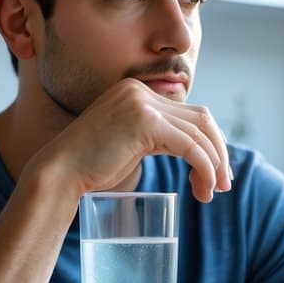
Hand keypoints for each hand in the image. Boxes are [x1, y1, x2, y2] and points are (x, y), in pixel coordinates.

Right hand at [31, 78, 232, 202]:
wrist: (58, 173)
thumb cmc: (89, 167)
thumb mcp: (128, 143)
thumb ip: (154, 136)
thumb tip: (191, 148)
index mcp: (136, 91)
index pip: (189, 113)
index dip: (209, 142)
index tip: (215, 172)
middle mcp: (140, 91)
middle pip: (201, 118)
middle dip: (219, 152)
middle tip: (225, 183)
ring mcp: (142, 104)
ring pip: (199, 132)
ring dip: (214, 164)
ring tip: (213, 192)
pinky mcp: (145, 122)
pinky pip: (190, 146)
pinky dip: (204, 168)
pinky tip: (203, 189)